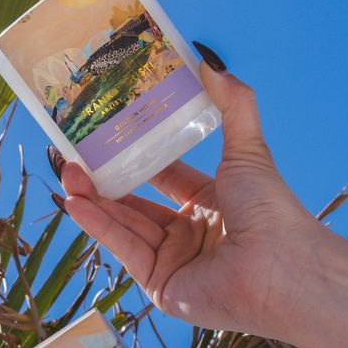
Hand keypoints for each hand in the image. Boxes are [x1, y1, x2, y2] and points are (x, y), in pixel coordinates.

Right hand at [53, 57, 347, 347]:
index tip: (106, 135)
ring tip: (65, 174)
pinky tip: (75, 204)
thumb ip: (232, 104)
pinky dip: (99, 227)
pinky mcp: (160, 287)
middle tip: (73, 157)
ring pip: (124, 225)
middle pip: (137, 202)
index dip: (136, 156)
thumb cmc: (271, 212)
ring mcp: (174, 262)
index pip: (166, 176)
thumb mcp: (247, 149)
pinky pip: (124, 251)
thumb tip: (209, 59)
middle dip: (103, 181)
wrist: (281, 270)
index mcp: (214, 203)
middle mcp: (191, 233)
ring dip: (93, 201)